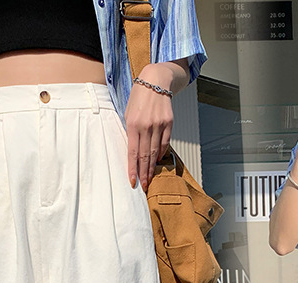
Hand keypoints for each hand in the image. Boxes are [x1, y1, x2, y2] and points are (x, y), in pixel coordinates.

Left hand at [124, 64, 173, 190]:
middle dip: (144, 173)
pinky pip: (164, 143)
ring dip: (152, 168)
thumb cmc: (139, 96)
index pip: (133, 152)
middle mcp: (146, 126)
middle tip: (143, 187)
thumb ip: (130, 131)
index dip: (133, 169)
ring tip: (150, 179)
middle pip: (145, 156)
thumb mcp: (128, 112)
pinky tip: (157, 162)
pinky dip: (160, 154)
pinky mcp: (169, 124)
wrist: (156, 80)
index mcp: (133, 124)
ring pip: (155, 152)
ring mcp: (159, 125)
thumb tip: (132, 151)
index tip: (133, 182)